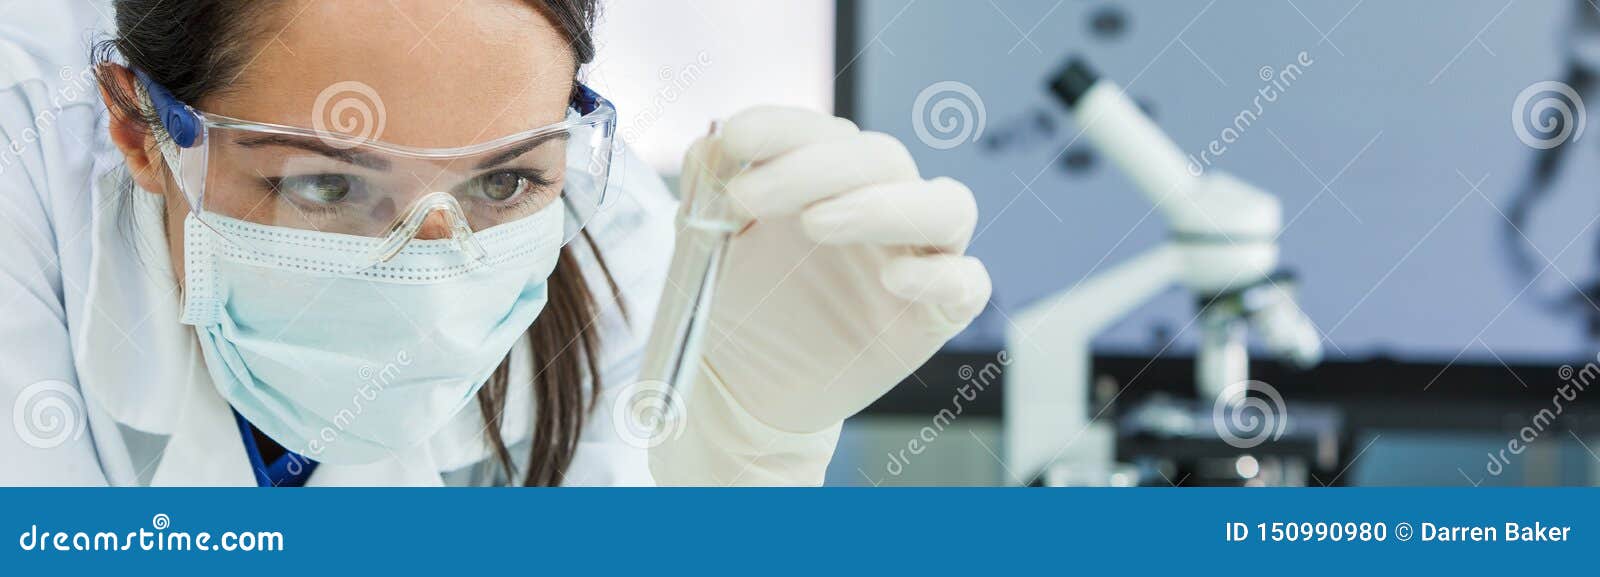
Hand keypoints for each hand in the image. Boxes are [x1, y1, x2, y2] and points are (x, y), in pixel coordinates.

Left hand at [697, 107, 990, 433]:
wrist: (741, 385)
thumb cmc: (735, 300)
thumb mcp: (705, 239)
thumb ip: (708, 187)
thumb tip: (713, 141)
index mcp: (831, 177)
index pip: (827, 132)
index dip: (785, 127)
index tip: (737, 136)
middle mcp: (882, 207)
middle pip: (884, 158)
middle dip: (815, 167)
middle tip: (747, 197)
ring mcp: (917, 258)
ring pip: (946, 207)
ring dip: (884, 204)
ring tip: (814, 223)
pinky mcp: (936, 316)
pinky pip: (968, 283)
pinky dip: (940, 275)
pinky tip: (892, 279)